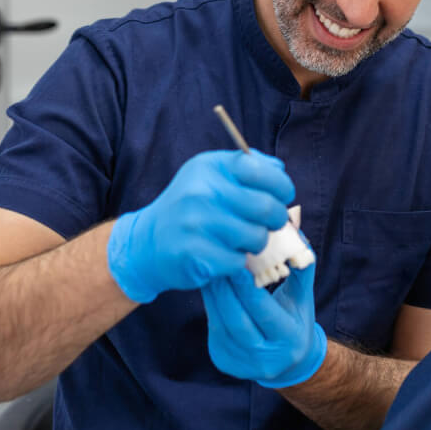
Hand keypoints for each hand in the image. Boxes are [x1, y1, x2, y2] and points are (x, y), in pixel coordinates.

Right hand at [107, 149, 293, 302]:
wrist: (148, 241)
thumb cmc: (190, 207)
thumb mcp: (210, 175)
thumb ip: (246, 167)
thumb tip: (280, 169)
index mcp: (210, 167)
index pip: (263, 171)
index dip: (282, 186)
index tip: (281, 197)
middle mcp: (201, 191)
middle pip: (266, 207)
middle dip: (276, 219)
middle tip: (269, 224)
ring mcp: (196, 223)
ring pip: (257, 237)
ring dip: (256, 243)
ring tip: (242, 240)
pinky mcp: (195, 254)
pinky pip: (239, 261)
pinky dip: (237, 262)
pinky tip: (224, 255)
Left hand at [202, 262, 326, 387]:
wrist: (288, 362)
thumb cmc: (296, 320)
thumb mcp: (303, 298)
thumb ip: (302, 270)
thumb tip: (298, 237)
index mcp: (290, 340)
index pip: (264, 312)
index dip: (248, 288)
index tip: (237, 263)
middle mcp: (266, 359)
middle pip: (238, 320)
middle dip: (225, 290)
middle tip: (216, 261)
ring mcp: (242, 364)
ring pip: (221, 325)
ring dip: (213, 296)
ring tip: (209, 270)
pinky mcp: (225, 362)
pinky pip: (214, 329)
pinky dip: (211, 305)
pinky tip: (208, 287)